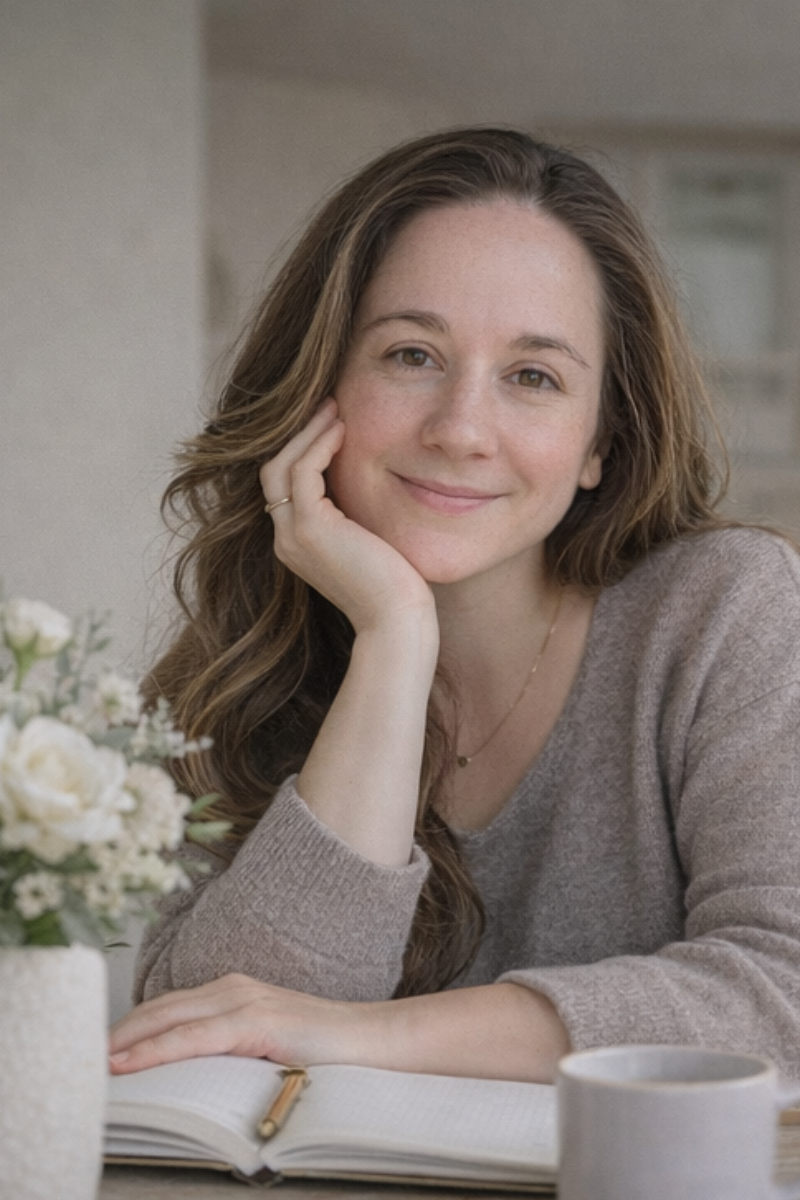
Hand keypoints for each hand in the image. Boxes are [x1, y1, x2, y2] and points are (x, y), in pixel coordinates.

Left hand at [108, 974, 370, 1073]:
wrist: (372, 1042)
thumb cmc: (324, 1050)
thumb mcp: (265, 1047)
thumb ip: (230, 1048)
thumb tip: (190, 1074)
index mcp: (234, 992)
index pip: (167, 1008)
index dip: (130, 1028)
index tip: (99, 1050)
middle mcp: (233, 987)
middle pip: (158, 1008)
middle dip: (118, 1032)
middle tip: (82, 1057)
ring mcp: (244, 1000)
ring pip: (168, 1019)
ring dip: (126, 1041)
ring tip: (92, 1062)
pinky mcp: (256, 1021)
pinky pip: (193, 1037)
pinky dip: (155, 1050)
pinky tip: (129, 1063)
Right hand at [260, 398, 434, 633]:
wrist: (396, 619)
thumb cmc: (395, 587)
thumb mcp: (369, 542)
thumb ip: (355, 516)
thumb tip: (373, 481)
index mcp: (297, 543)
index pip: (285, 485)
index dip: (303, 450)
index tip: (331, 423)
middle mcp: (286, 540)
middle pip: (274, 471)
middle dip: (299, 435)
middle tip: (328, 404)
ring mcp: (293, 535)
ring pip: (282, 466)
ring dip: (308, 432)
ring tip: (335, 408)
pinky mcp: (310, 528)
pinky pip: (304, 471)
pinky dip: (320, 445)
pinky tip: (343, 430)